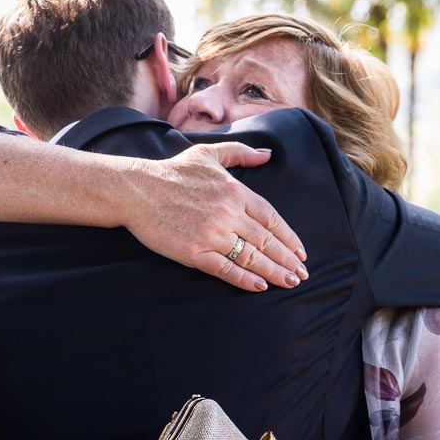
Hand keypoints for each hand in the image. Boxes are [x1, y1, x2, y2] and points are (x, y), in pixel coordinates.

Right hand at [124, 142, 307, 291]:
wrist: (137, 190)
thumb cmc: (172, 171)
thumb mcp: (208, 153)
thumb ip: (240, 153)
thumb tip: (268, 154)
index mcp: (235, 191)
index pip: (272, 218)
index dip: (289, 237)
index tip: (301, 252)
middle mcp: (228, 213)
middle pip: (267, 241)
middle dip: (288, 259)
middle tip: (302, 274)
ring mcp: (212, 234)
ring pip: (252, 258)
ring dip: (274, 272)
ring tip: (289, 282)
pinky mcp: (195, 252)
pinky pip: (227, 270)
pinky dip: (246, 280)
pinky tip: (260, 286)